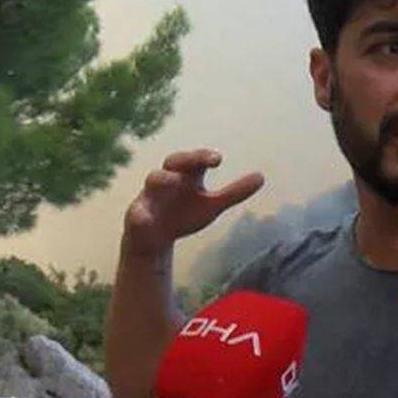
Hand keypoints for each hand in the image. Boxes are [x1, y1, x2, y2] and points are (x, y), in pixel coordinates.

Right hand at [123, 149, 263, 256]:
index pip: (195, 160)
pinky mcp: (136, 216)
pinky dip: (140, 215)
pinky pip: (136, 214)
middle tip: (201, 161)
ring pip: (153, 181)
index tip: (218, 159)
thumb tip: (262, 176)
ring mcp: (150, 196)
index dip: (204, 157)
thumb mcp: (212, 205)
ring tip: (174, 181)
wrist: (156, 240)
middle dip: (185, 160)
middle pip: (173, 162)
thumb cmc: (185, 215)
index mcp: (186, 176)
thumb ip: (234, 192)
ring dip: (162, 179)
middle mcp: (167, 180)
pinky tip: (144, 218)